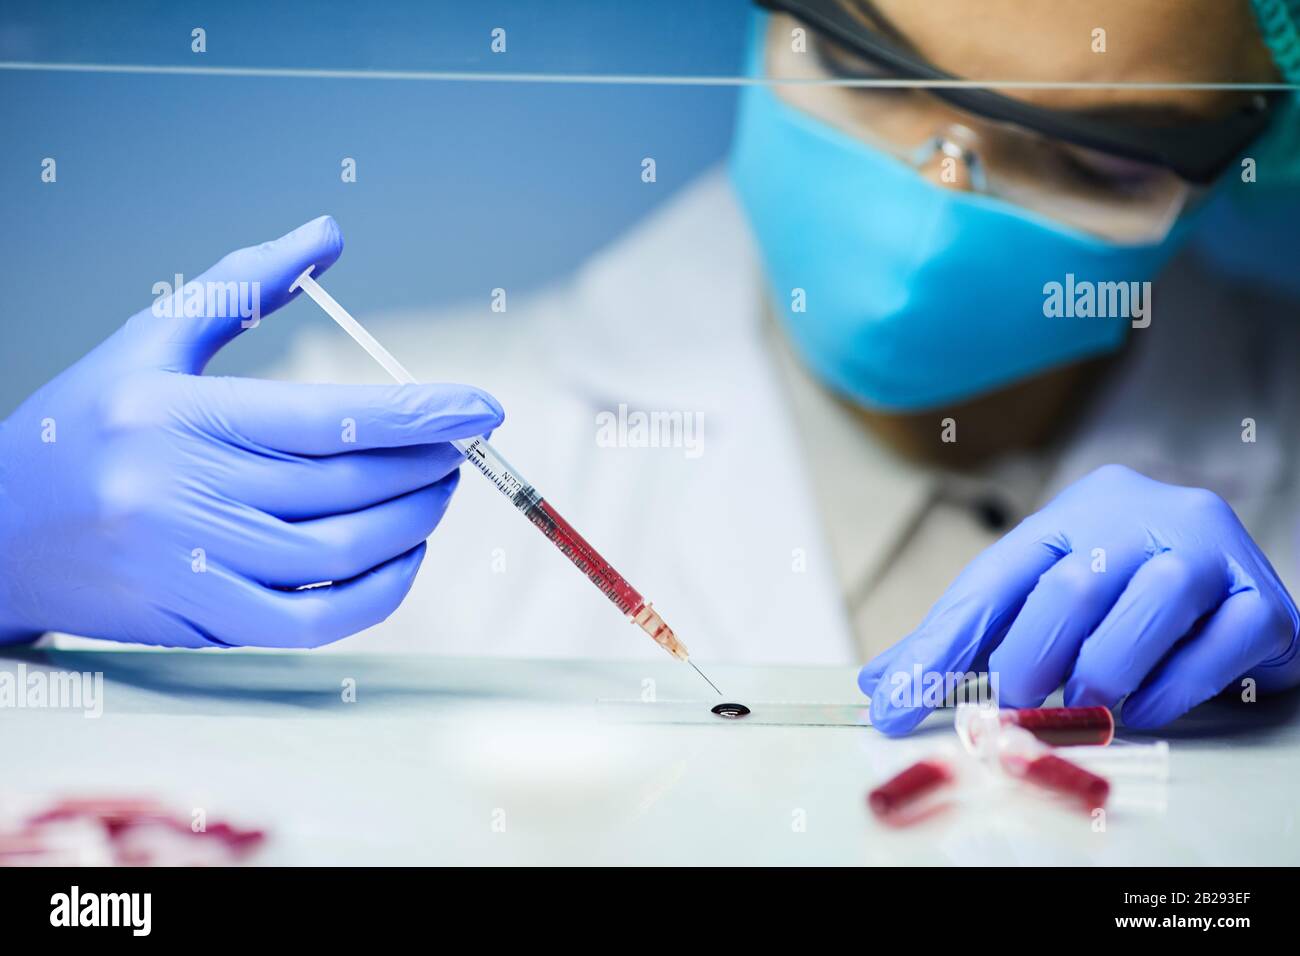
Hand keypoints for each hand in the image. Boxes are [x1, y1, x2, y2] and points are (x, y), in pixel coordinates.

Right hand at [0, 217, 502, 647]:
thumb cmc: (81, 425)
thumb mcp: (150, 340)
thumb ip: (243, 282)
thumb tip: (329, 233)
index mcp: (180, 417)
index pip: (332, 417)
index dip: (421, 412)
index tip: (483, 406)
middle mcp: (184, 494)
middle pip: (349, 488)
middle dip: (426, 465)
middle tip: (461, 445)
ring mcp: (190, 566)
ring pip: (342, 556)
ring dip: (414, 524)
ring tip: (438, 491)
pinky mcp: (197, 622)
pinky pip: (313, 622)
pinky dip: (377, 596)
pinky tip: (402, 559)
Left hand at [859, 464, 1299, 733]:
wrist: (1234, 578)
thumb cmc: (1122, 592)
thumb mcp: (1041, 598)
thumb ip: (967, 639)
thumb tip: (879, 686)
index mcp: (1072, 514)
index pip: (992, 581)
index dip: (938, 650)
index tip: (892, 709)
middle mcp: (1141, 517)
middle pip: (1067, 588)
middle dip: (1028, 663)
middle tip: (1012, 709)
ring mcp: (1208, 551)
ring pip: (1145, 611)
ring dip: (1104, 676)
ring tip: (1087, 704)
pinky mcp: (1263, 599)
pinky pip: (1216, 649)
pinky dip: (1172, 692)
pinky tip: (1147, 706)